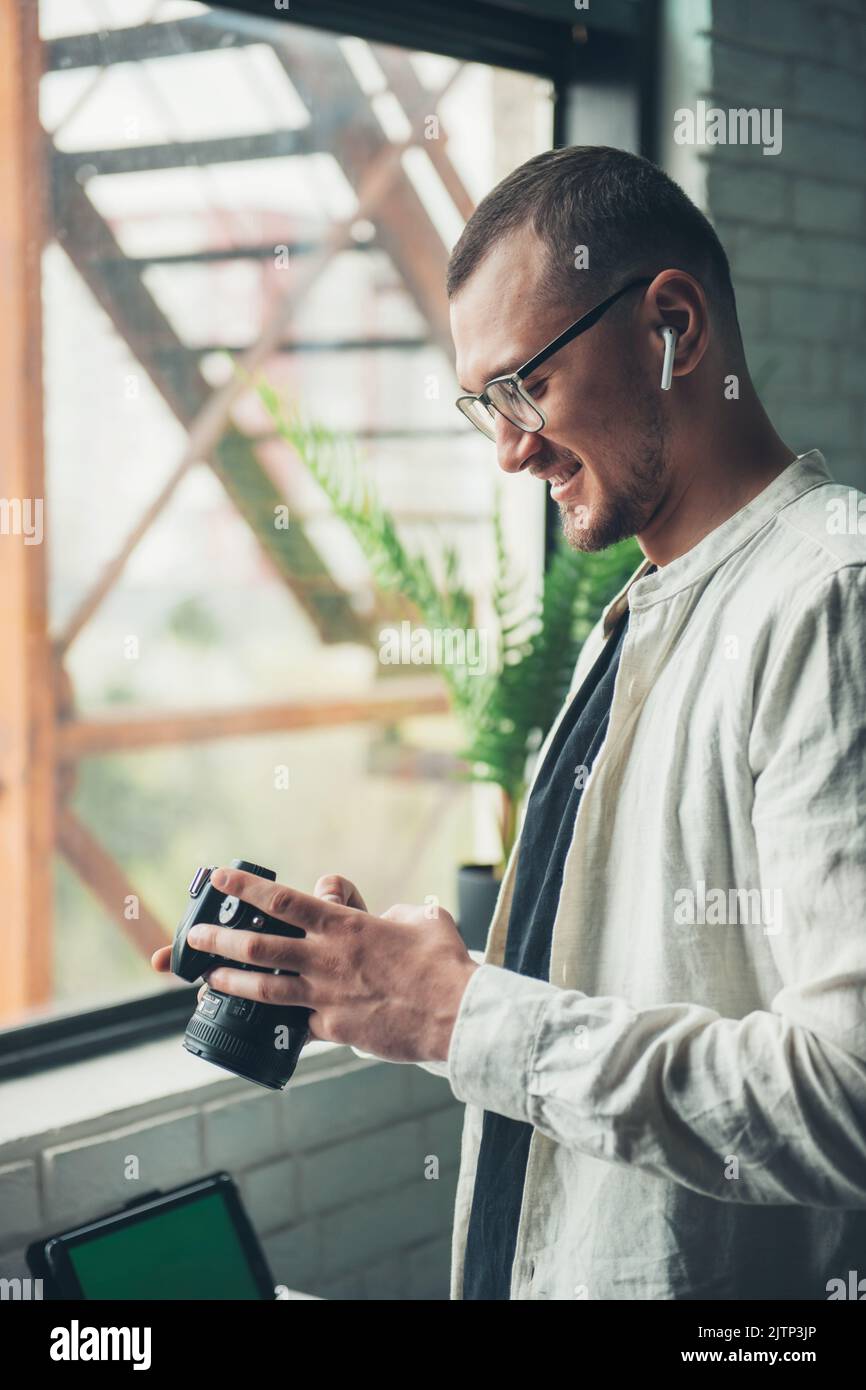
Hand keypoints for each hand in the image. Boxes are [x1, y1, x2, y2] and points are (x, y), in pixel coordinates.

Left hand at [150, 867, 478, 1063]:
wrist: (458, 1016)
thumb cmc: (445, 964)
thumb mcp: (421, 918)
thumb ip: (391, 913)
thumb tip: (380, 917)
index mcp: (345, 925)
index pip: (283, 900)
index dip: (245, 888)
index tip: (218, 879)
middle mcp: (327, 959)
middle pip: (258, 944)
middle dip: (219, 938)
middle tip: (195, 937)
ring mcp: (326, 996)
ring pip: (263, 987)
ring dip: (230, 982)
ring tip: (207, 980)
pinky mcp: (335, 1028)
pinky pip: (296, 1026)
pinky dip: (277, 1024)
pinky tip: (257, 1029)